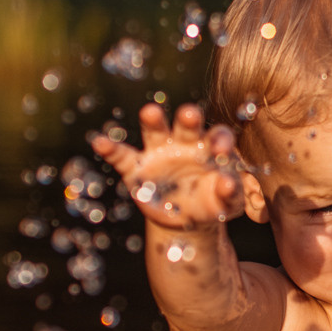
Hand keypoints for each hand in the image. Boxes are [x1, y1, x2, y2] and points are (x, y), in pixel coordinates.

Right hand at [90, 102, 244, 229]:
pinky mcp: (136, 168)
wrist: (185, 218)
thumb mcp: (226, 203)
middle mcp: (184, 142)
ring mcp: (158, 152)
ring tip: (149, 112)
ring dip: (153, 120)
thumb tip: (229, 182)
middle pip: (186, 124)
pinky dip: (111, 149)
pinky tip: (100, 142)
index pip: (217, 136)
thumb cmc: (211, 202)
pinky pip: (122, 156)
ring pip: (155, 131)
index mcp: (210, 147)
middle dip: (188, 118)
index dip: (220, 140)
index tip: (222, 148)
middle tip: (190, 114)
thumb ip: (231, 193)